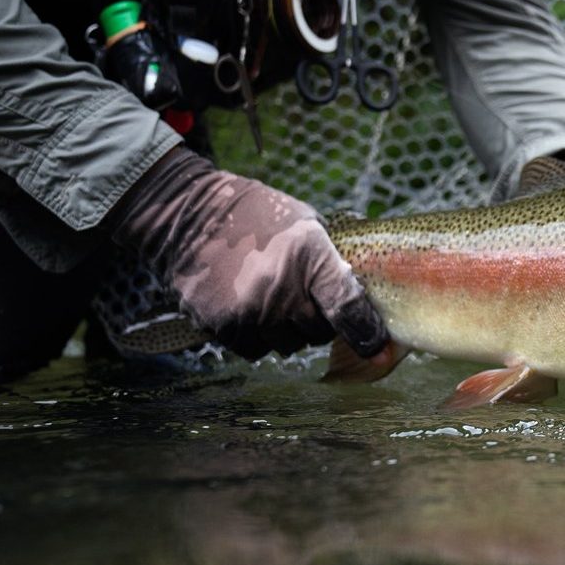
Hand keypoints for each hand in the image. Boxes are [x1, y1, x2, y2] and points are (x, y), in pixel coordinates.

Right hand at [111, 148, 388, 359]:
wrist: (188, 215)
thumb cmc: (257, 216)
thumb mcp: (306, 225)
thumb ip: (332, 262)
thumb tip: (365, 305)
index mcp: (310, 255)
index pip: (348, 308)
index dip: (367, 333)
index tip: (376, 346)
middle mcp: (281, 289)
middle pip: (318, 333)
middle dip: (318, 321)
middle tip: (304, 298)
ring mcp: (250, 311)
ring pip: (287, 346)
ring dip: (287, 331)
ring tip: (273, 299)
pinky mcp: (222, 325)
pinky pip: (255, 349)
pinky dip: (257, 336)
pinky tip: (249, 307)